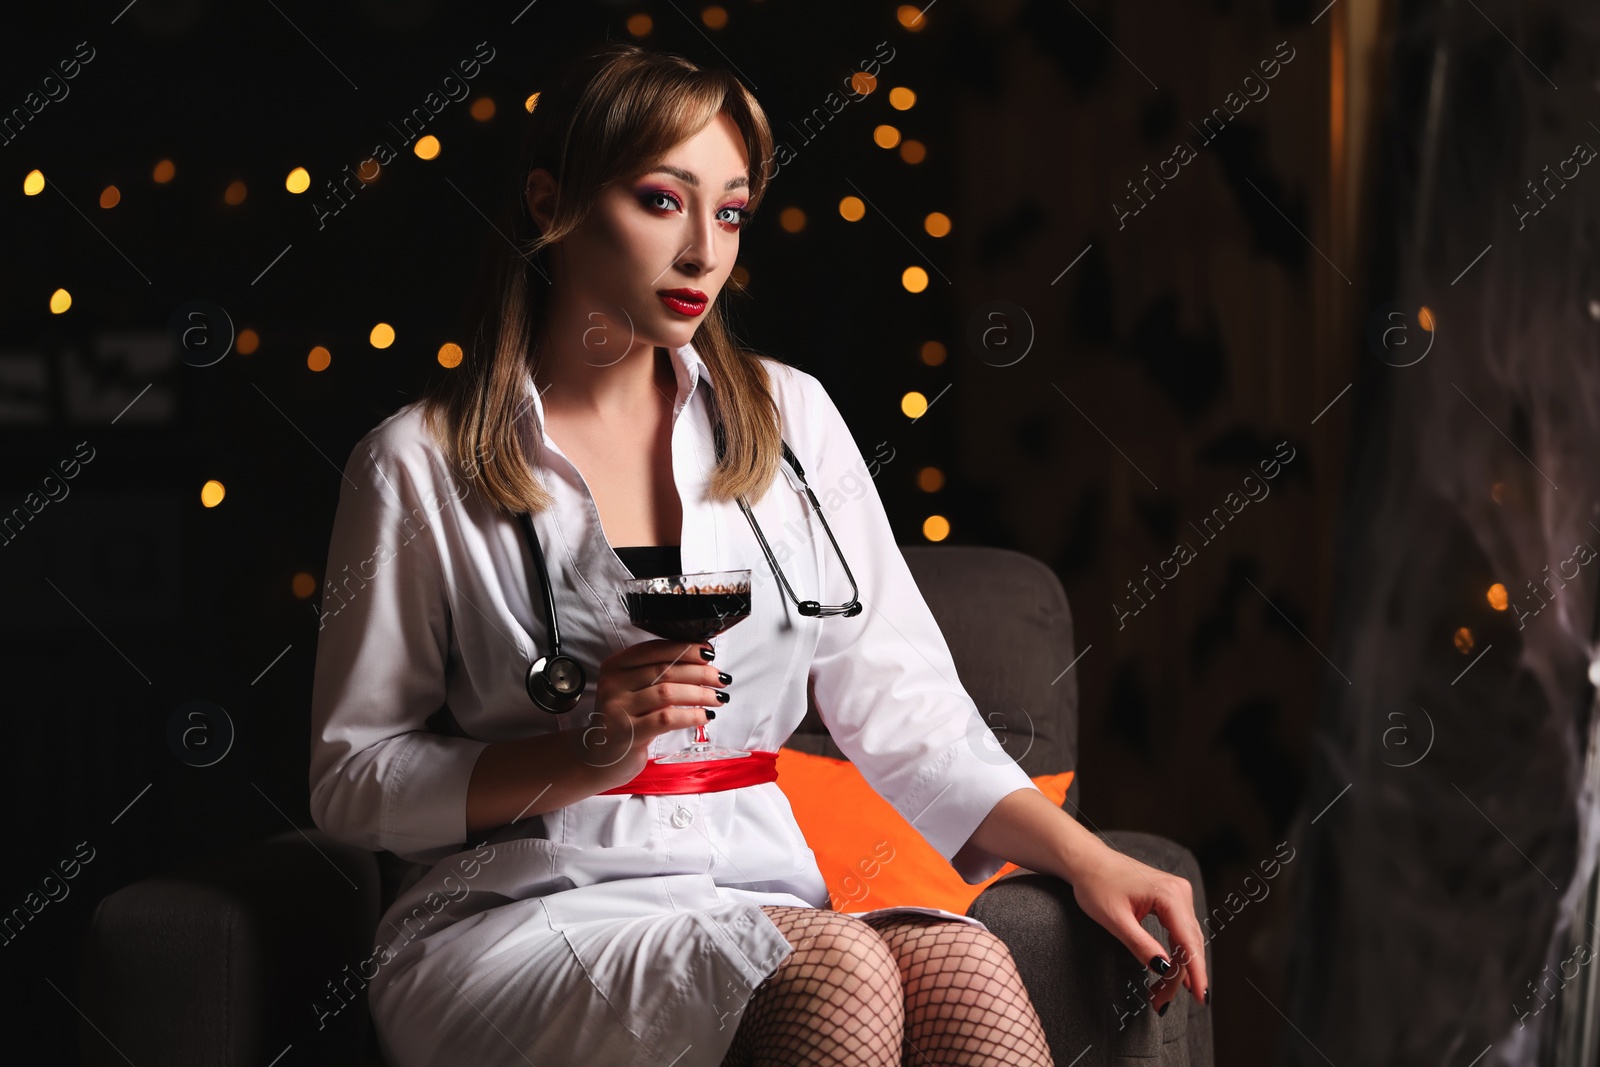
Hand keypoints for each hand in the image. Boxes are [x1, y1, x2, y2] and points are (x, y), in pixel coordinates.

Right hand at [581, 638, 728, 785]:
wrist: (599, 757)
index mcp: (615, 666)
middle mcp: (613, 684)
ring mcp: (618, 709)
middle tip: (720, 678)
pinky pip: (667, 718)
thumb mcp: (632, 690)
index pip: (653, 649)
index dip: (684, 648)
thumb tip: (700, 659)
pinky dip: (691, 715)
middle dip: (699, 672)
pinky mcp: (628, 733)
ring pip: (667, 692)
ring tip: (718, 698)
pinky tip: (705, 716)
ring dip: (699, 694)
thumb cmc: (625, 719)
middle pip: (664, 670)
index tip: (708, 652)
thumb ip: (656, 672)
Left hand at [1069, 842, 1208, 1014]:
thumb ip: (1140, 944)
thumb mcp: (1114, 919)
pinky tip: (1173, 973)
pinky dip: (1175, 953)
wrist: (1087, 861)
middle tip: (1160, 1003)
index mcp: (1169, 895)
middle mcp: (1180, 892)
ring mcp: (1178, 893)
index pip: (1188, 942)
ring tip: (1160, 995)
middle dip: (1179, 977)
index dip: (1195, 973)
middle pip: (1188, 944)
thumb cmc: (1096, 885)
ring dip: (1177, 968)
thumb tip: (1164, 969)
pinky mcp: (1172, 898)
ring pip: (1186, 940)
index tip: (1200, 998)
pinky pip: (1180, 931)